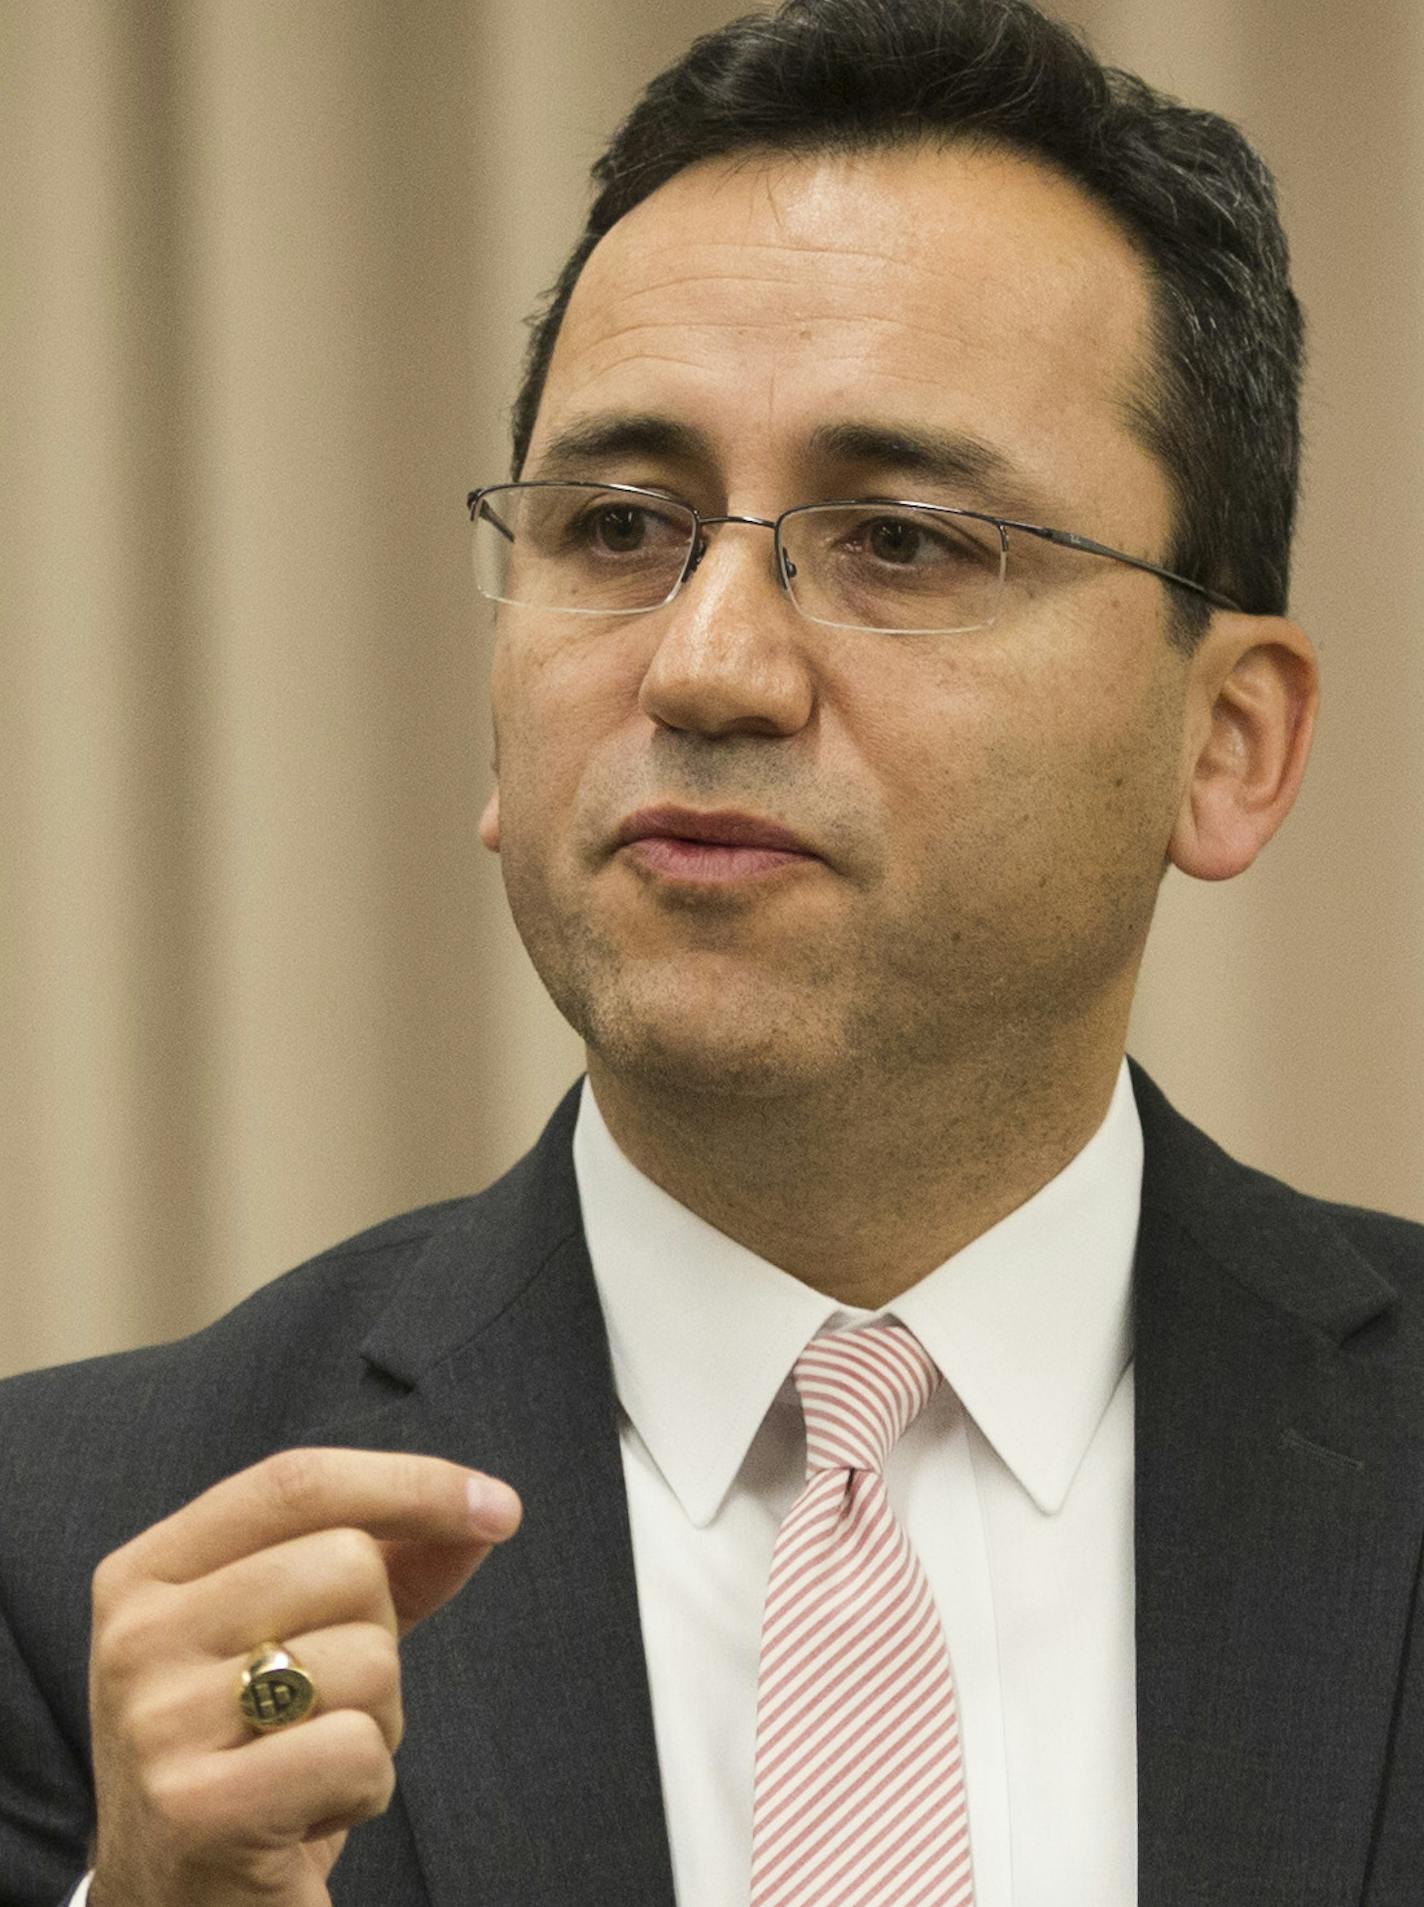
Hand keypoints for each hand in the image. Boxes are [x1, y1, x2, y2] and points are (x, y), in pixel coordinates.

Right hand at [86, 1447, 521, 1906]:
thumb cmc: (255, 1758)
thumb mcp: (303, 1640)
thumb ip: (388, 1565)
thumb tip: (486, 1510)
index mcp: (147, 1573)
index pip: (295, 1483)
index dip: (409, 1483)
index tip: (498, 1508)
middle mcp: (136, 1637)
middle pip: (346, 1563)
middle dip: (381, 1636)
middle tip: (326, 1707)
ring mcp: (157, 1723)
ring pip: (366, 1657)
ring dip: (377, 1723)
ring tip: (308, 1767)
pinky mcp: (196, 1810)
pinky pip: (357, 1750)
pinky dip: (366, 1789)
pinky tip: (307, 1817)